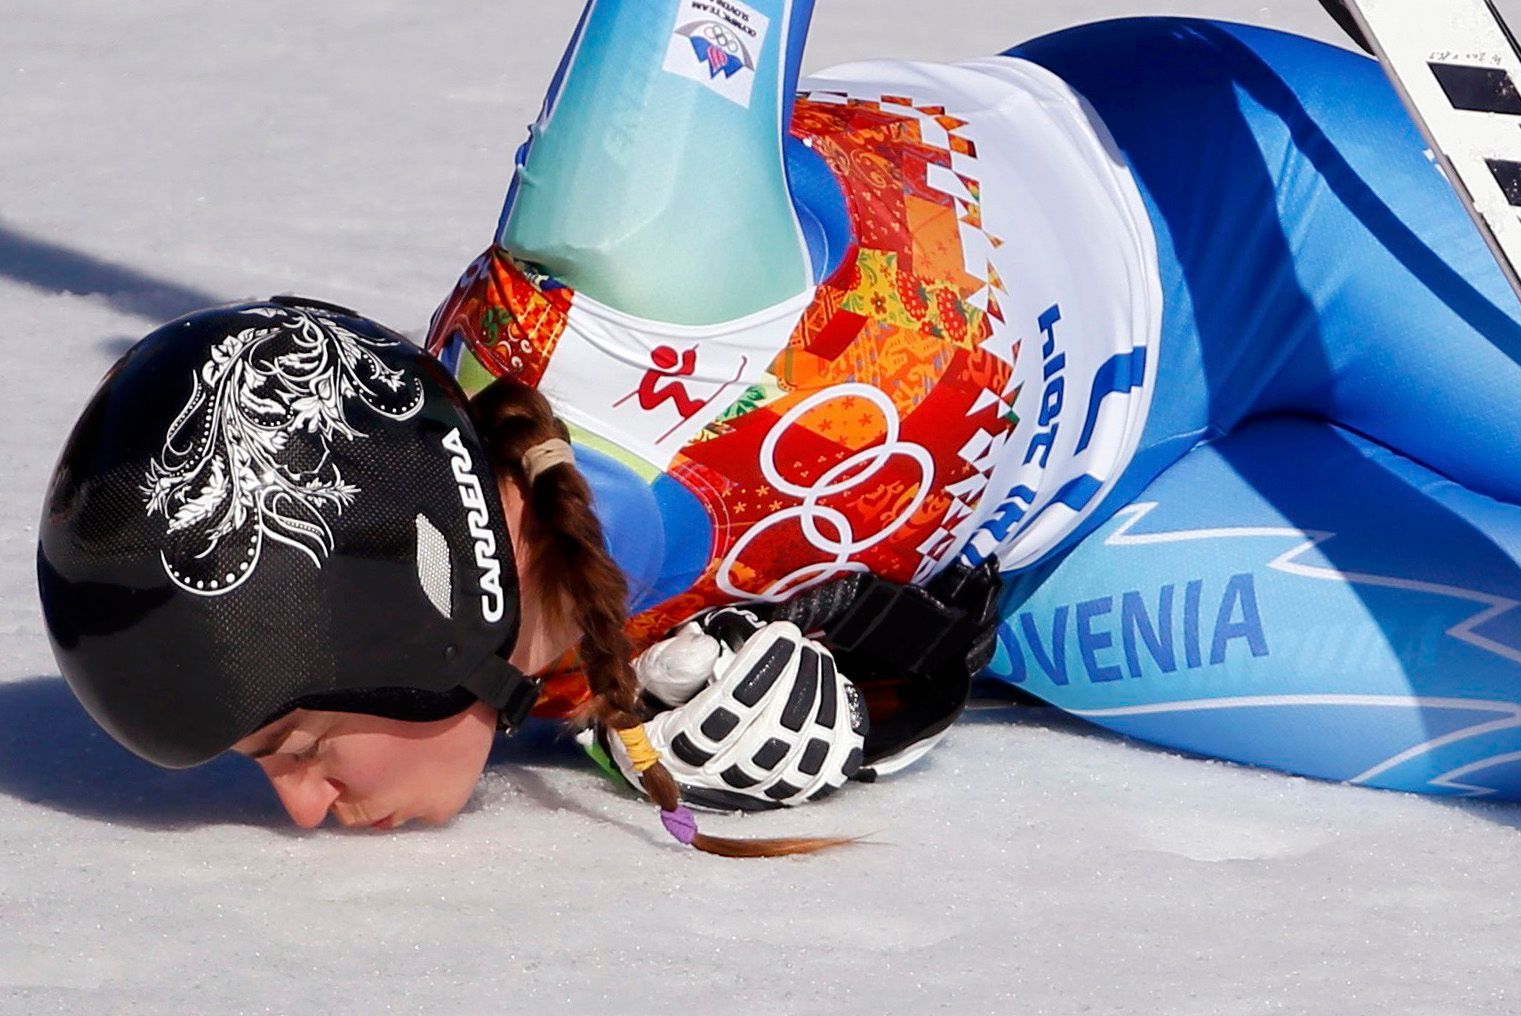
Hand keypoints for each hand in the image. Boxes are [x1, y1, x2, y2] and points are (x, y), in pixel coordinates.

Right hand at [608, 612, 867, 810]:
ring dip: (821, 699)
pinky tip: (834, 691)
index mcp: (676, 750)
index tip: (781, 634)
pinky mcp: (794, 791)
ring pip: (804, 755)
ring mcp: (760, 790)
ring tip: (816, 657)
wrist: (690, 735)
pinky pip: (829, 769)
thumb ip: (671, 664)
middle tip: (803, 643)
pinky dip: (841, 731)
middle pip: (770, 739)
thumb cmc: (672, 697)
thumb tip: (706, 653)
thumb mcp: (654, 674)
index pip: (720, 719)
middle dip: (796, 682)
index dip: (756, 673)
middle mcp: (718, 780)